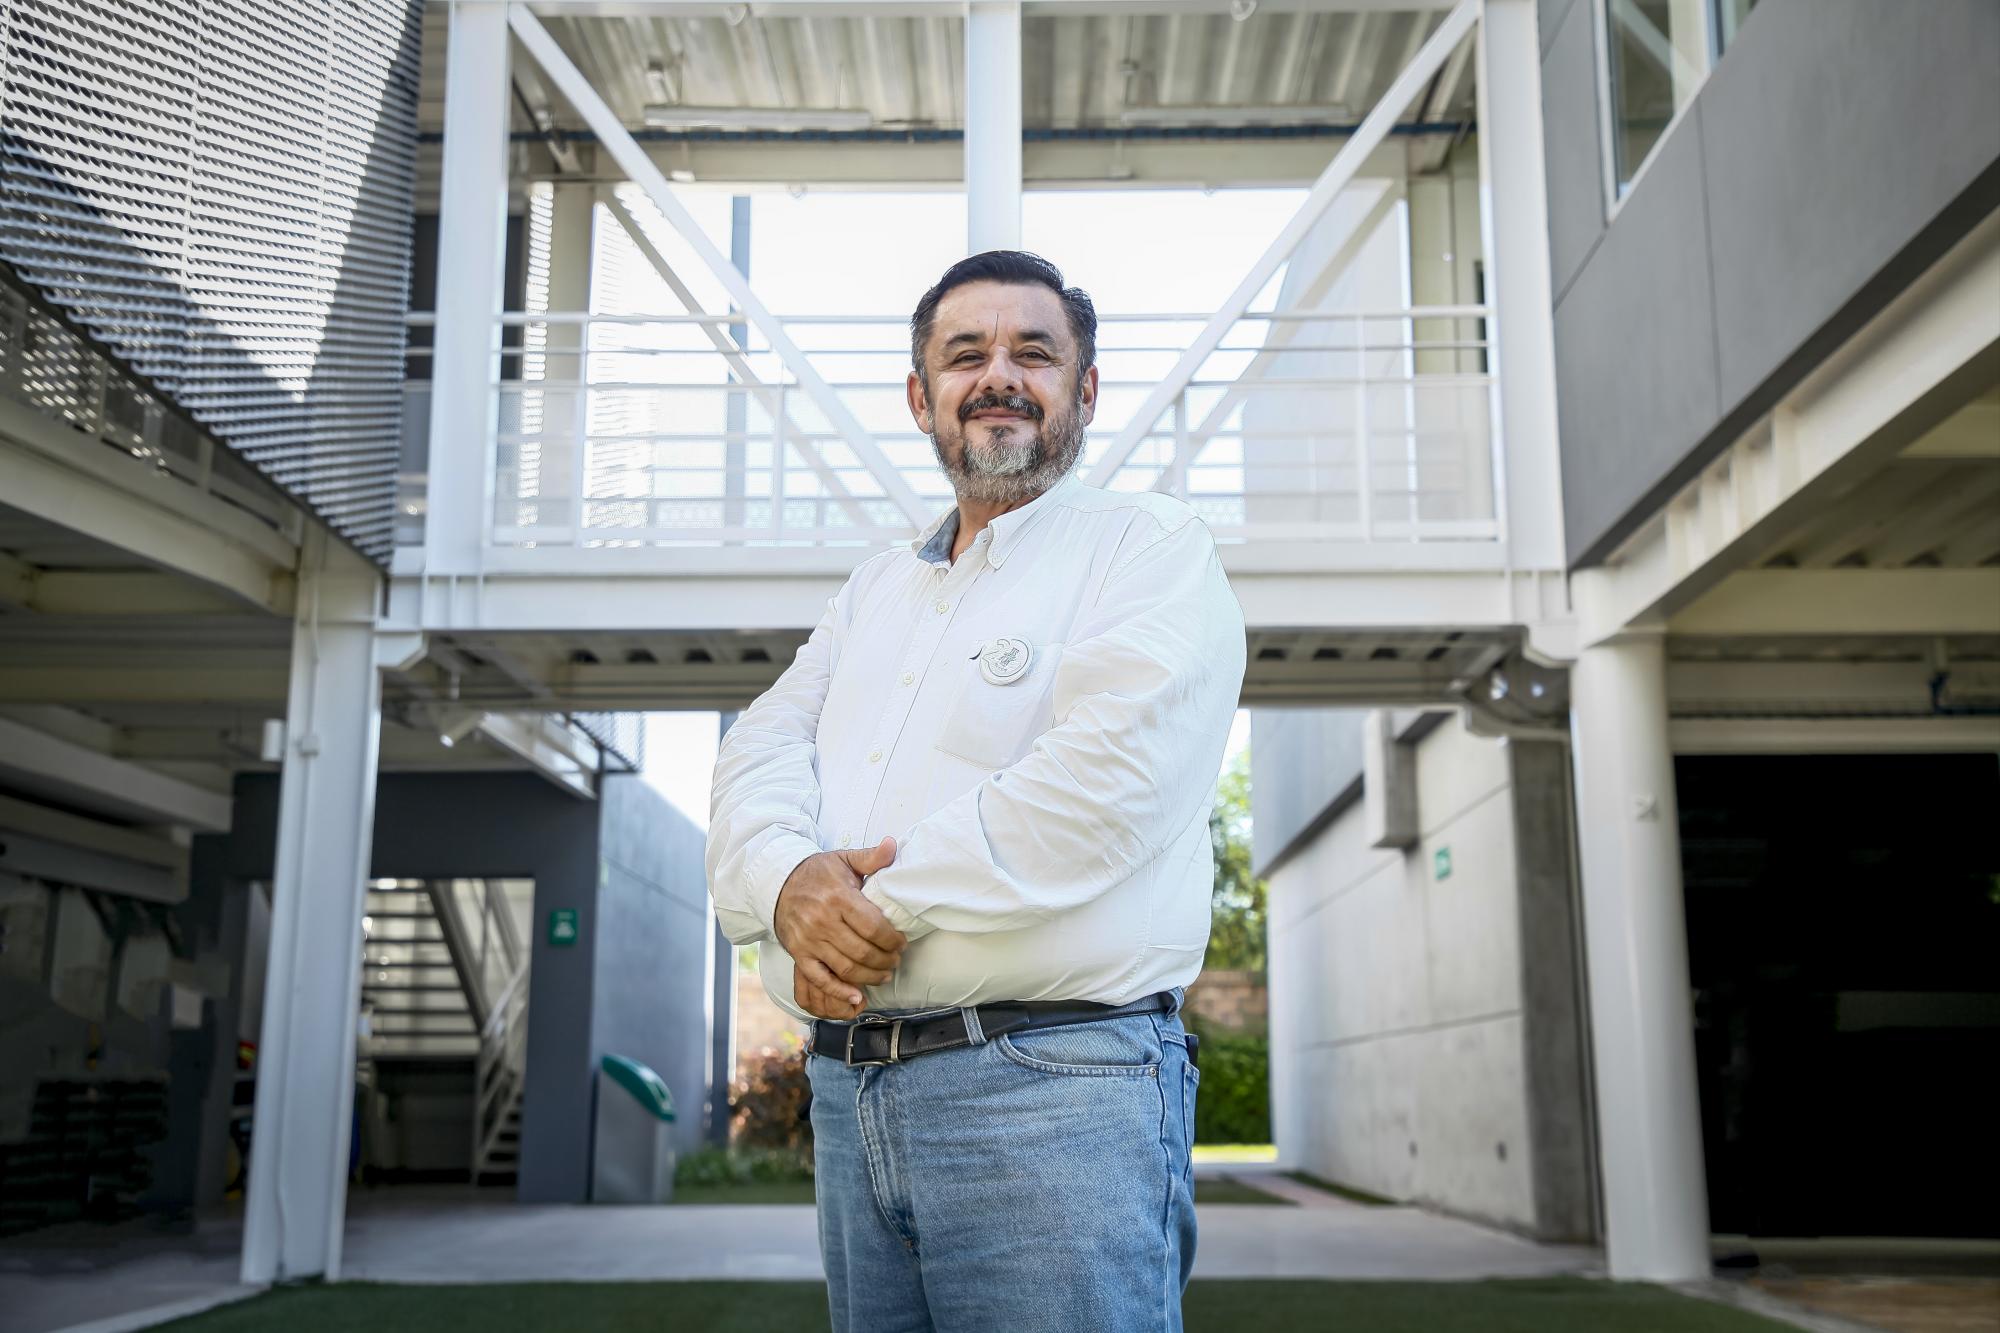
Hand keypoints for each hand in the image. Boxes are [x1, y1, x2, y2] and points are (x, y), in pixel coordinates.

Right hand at [775, 836, 905, 1019]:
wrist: (777, 884)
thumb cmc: (817, 873)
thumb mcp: (843, 860)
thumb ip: (871, 857)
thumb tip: (894, 844)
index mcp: (838, 897)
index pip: (873, 926)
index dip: (892, 940)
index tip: (901, 943)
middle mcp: (822, 921)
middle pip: (863, 951)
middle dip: (886, 960)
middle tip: (896, 960)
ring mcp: (809, 940)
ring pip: (846, 968)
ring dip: (870, 976)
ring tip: (884, 974)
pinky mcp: (799, 954)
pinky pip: (820, 979)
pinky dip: (839, 991)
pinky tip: (856, 997)